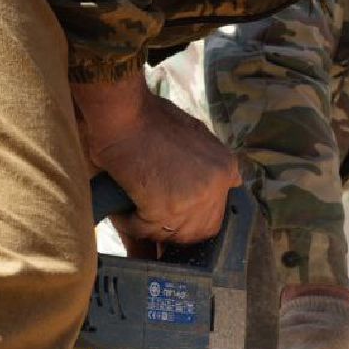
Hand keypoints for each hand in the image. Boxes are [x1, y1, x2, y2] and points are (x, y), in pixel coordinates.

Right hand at [72, 77, 239, 243]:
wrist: (125, 113)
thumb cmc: (148, 118)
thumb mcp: (194, 134)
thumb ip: (208, 163)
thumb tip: (222, 185)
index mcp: (225, 168)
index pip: (215, 213)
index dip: (191, 217)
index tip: (172, 214)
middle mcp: (216, 186)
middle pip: (198, 231)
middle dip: (173, 228)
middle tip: (150, 216)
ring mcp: (194, 199)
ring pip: (172, 235)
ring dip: (150, 228)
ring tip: (133, 209)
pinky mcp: (167, 208)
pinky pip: (146, 231)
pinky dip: (131, 224)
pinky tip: (123, 208)